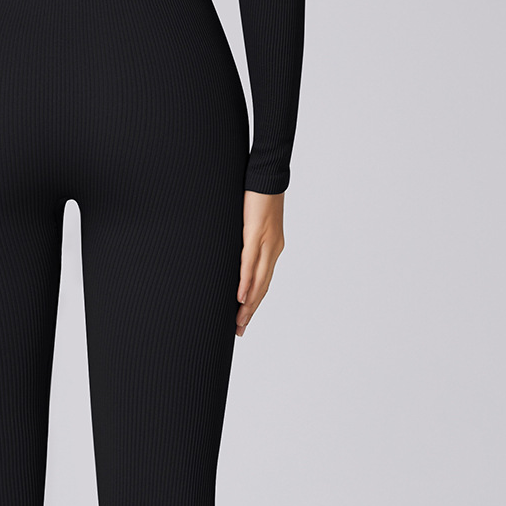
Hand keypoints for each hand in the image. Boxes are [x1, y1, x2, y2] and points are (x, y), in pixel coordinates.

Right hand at [236, 190, 283, 336]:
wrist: (266, 174)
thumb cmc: (257, 195)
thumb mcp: (250, 222)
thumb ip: (245, 239)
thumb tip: (232, 251)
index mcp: (272, 247)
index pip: (264, 281)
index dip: (254, 302)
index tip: (244, 319)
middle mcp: (273, 249)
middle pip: (262, 287)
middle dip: (251, 310)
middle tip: (240, 330)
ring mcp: (267, 243)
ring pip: (258, 280)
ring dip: (249, 303)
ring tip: (239, 321)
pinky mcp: (257, 234)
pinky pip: (250, 263)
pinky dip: (246, 282)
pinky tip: (241, 297)